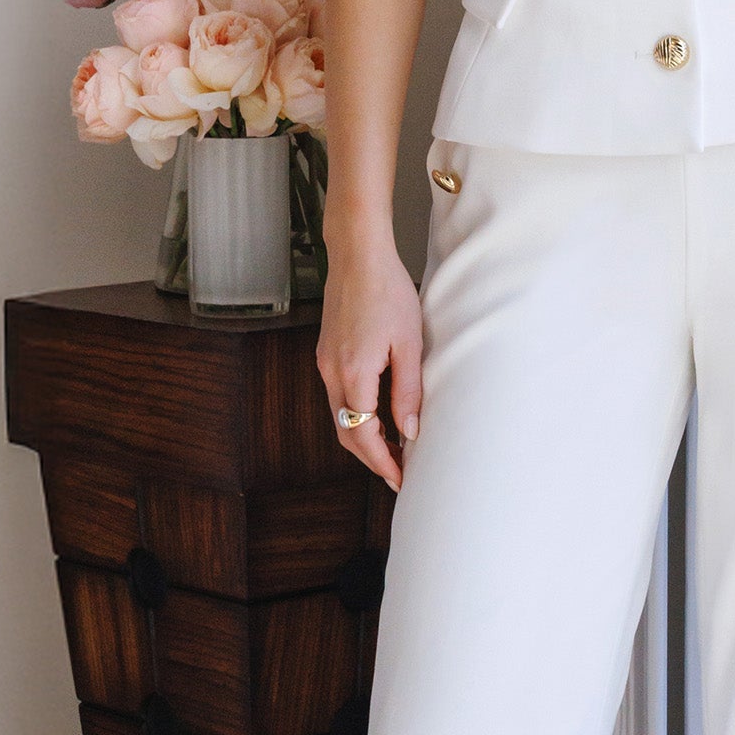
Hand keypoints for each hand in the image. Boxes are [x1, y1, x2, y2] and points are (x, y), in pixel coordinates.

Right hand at [316, 236, 422, 491]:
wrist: (357, 255)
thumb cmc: (388, 291)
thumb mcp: (409, 345)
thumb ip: (408, 392)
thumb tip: (409, 433)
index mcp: (353, 373)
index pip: (363, 435)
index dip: (381, 462)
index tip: (400, 479)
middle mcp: (332, 373)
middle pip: (346, 432)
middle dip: (371, 458)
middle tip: (397, 473)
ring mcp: (325, 363)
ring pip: (340, 416)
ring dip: (363, 437)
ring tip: (393, 449)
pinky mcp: (326, 353)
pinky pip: (338, 397)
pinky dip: (356, 415)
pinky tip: (378, 416)